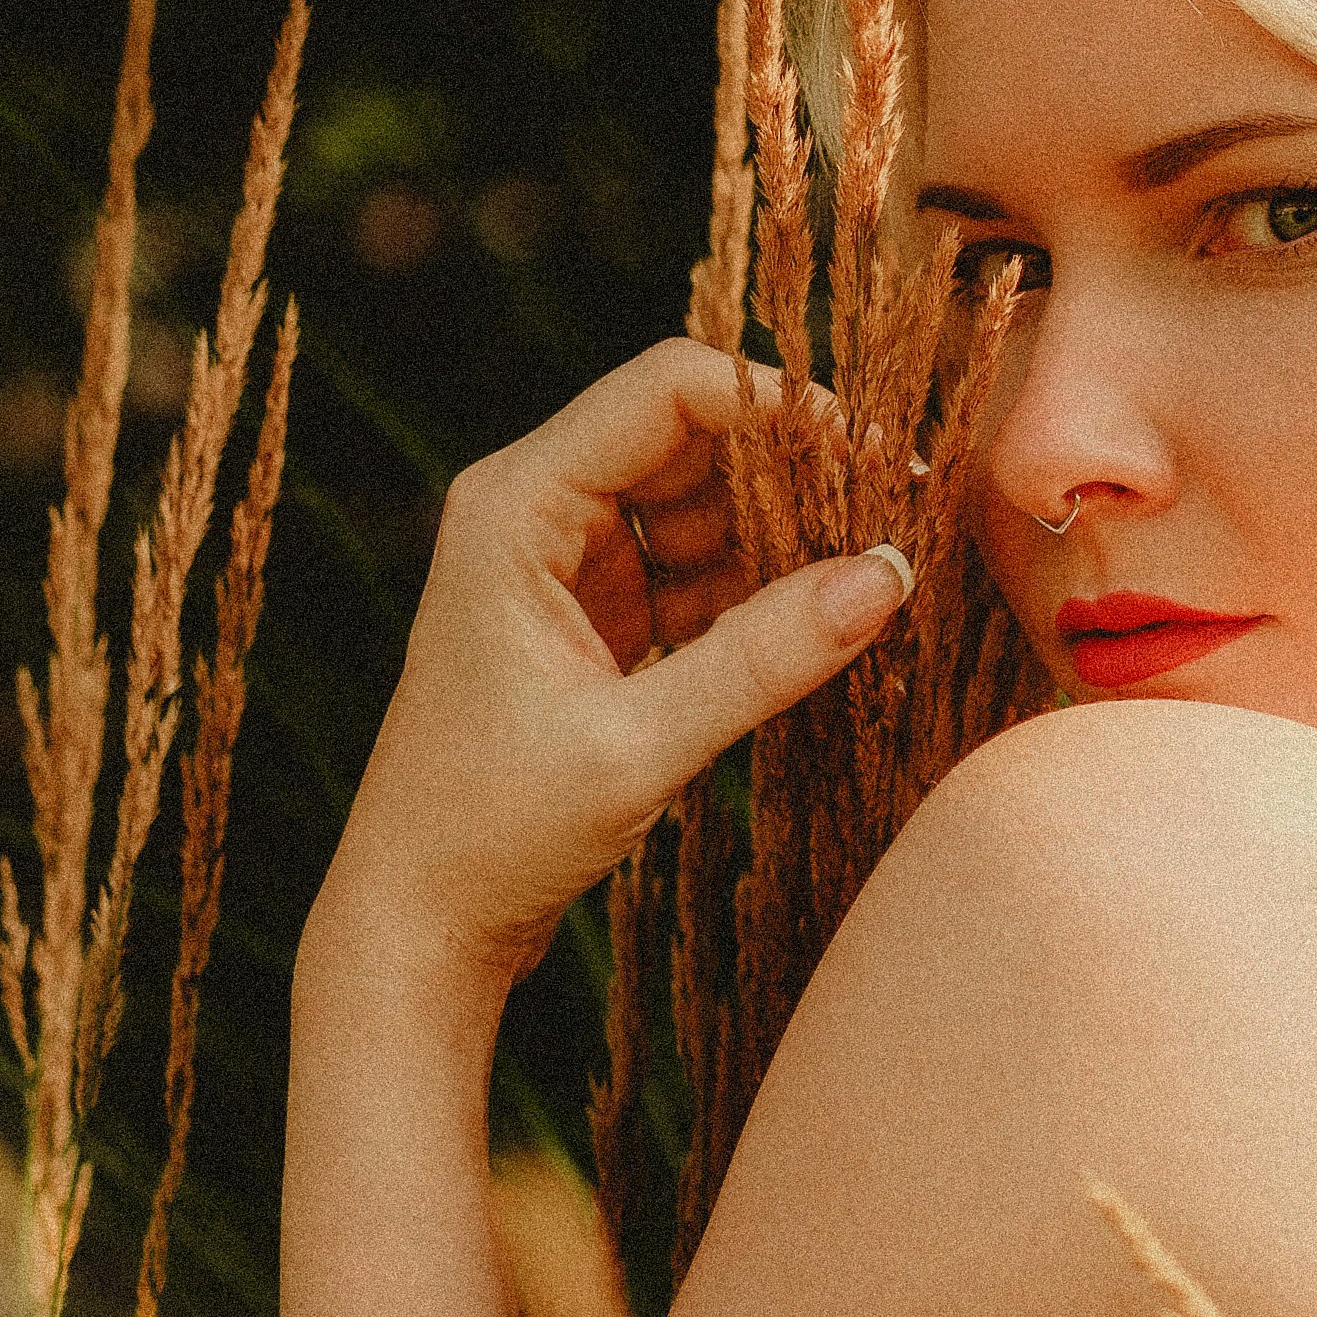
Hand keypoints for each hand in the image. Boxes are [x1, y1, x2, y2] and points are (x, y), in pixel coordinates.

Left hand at [315, 337, 910, 989]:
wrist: (419, 925)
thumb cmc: (492, 832)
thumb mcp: (637, 746)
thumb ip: (762, 657)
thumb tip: (889, 576)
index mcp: (516, 505)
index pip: (667, 390)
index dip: (779, 406)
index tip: (878, 456)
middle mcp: (534, 510)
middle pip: (692, 438)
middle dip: (793, 474)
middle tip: (898, 519)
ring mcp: (563, 564)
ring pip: (701, 505)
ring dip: (782, 537)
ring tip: (871, 582)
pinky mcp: (591, 617)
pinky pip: (692, 570)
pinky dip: (754, 593)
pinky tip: (819, 626)